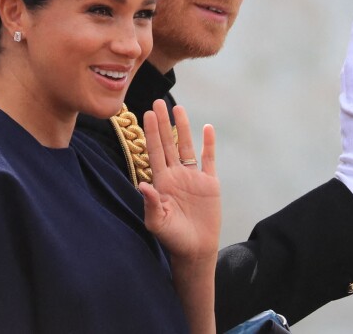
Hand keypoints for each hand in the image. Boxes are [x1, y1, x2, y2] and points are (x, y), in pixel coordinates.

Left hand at [139, 100, 220, 261]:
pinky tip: (207, 128)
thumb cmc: (173, 238)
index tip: (147, 114)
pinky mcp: (210, 183)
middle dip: (163, 123)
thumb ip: (152, 204)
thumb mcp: (158, 223)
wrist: (195, 250)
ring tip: (178, 108)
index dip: (151, 133)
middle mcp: (175, 174)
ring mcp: (193, 177)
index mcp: (162, 181)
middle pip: (168, 143)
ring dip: (183, 127)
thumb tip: (142, 185)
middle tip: (157, 101)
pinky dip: (209, 144)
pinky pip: (209, 159)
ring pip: (187, 146)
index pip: (155, 151)